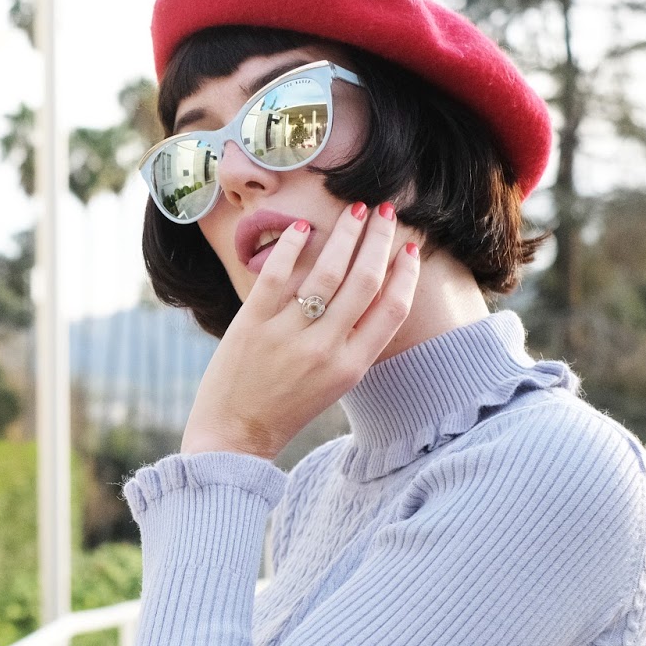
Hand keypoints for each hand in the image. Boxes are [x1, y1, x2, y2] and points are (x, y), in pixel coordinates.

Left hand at [181, 201, 421, 459]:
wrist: (234, 435)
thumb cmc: (286, 408)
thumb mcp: (334, 383)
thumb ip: (353, 342)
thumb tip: (370, 288)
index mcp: (352, 366)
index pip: (393, 309)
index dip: (406, 273)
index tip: (411, 246)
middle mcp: (325, 349)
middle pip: (365, 280)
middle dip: (379, 239)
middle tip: (385, 211)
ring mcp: (288, 335)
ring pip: (328, 270)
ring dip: (346, 234)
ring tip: (355, 209)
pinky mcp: (252, 324)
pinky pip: (277, 274)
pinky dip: (291, 245)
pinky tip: (301, 227)